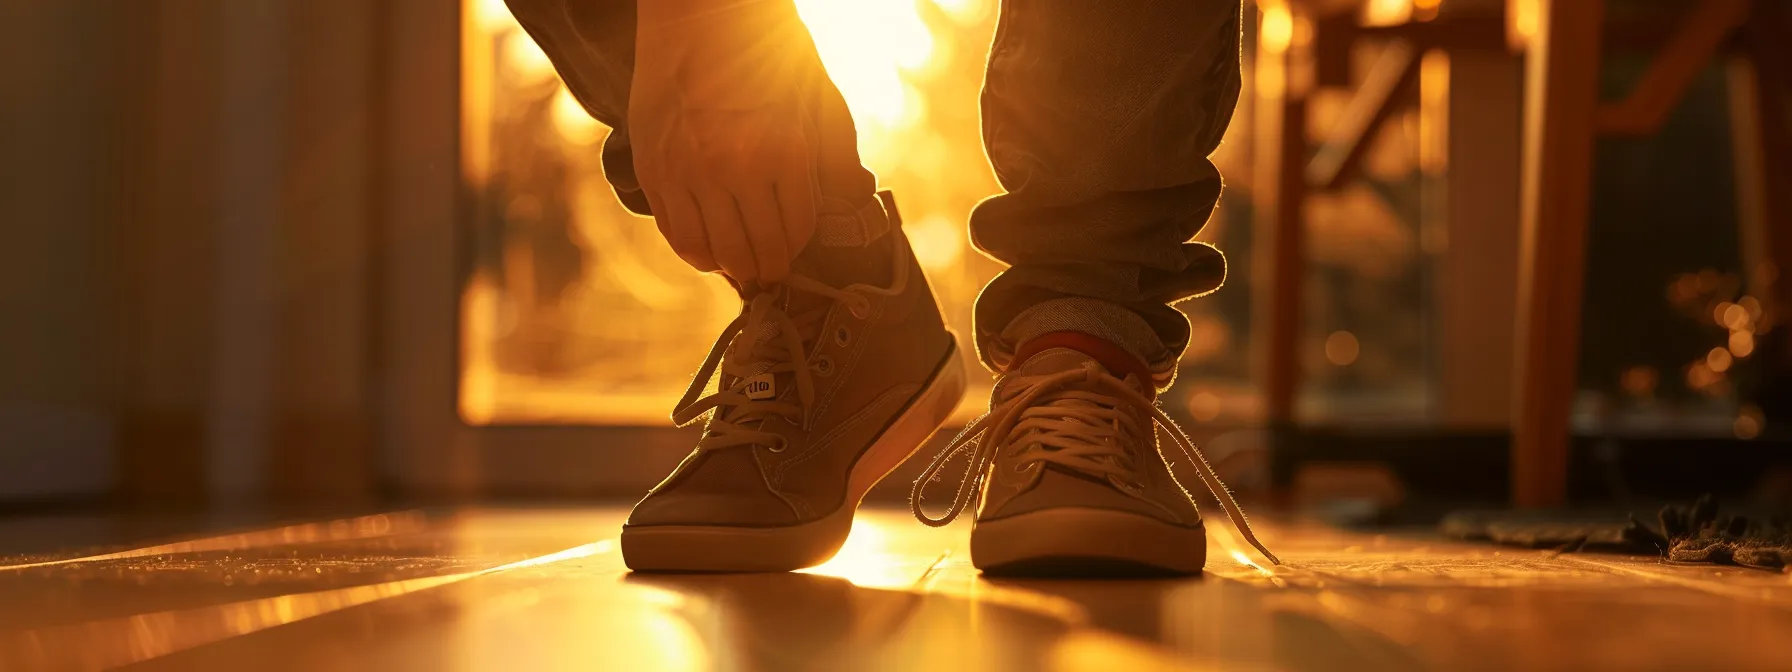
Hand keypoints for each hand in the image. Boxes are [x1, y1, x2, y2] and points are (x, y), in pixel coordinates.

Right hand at [629, 0, 818, 283]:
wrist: (698, 13)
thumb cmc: (766, 48)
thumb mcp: (816, 95)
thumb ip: (835, 154)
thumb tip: (854, 200)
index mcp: (781, 151)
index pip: (796, 231)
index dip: (799, 246)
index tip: (797, 246)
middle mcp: (731, 168)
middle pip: (755, 253)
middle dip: (770, 266)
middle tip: (773, 265)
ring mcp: (686, 172)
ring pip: (711, 254)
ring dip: (732, 265)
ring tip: (742, 259)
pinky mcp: (653, 168)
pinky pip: (674, 233)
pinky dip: (695, 250)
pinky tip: (709, 244)